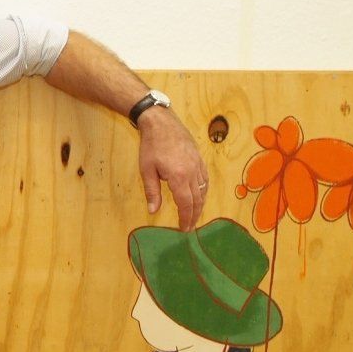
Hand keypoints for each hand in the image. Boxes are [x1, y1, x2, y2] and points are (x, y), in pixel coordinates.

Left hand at [137, 106, 207, 230]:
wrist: (161, 122)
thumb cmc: (151, 146)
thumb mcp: (147, 170)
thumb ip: (152, 192)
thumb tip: (153, 211)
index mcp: (179, 177)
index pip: (186, 204)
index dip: (185, 218)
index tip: (183, 229)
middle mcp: (192, 173)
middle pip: (197, 200)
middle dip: (193, 216)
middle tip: (189, 227)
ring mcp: (198, 165)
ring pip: (203, 190)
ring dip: (200, 205)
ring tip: (194, 216)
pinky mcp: (200, 159)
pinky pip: (205, 180)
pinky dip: (204, 191)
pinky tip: (199, 196)